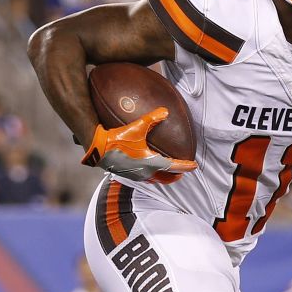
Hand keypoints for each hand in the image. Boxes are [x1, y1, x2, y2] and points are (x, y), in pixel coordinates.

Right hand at [81, 107, 196, 183]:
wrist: (97, 148)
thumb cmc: (117, 138)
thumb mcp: (136, 127)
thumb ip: (152, 119)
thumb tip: (166, 111)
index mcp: (151, 163)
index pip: (174, 167)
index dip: (186, 166)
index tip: (195, 166)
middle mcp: (145, 172)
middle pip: (166, 178)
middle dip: (176, 175)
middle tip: (183, 171)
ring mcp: (136, 175)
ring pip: (155, 179)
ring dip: (164, 176)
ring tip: (168, 171)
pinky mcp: (127, 174)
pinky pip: (145, 177)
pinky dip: (153, 175)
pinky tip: (148, 167)